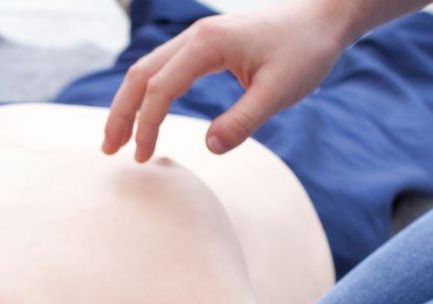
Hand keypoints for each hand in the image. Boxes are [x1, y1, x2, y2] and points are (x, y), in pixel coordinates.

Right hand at [101, 1, 349, 160]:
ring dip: (130, 103)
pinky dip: (148, 92)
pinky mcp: (207, 44)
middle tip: (109, 150)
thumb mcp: (281, 91)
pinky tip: (147, 114)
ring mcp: (199, 37)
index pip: (161, 88)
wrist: (324, 17)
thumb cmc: (306, 51)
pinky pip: (164, 67)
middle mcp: (195, 36)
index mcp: (207, 44)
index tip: (142, 157)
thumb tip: (210, 147)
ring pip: (147, 69)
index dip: (146, 125)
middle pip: (140, 74)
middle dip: (121, 114)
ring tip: (119, 138)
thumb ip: (244, 120)